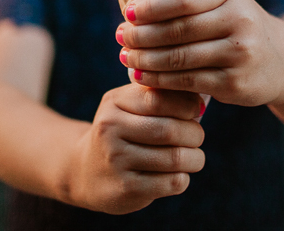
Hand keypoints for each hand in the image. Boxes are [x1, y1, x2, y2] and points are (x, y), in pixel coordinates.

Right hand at [64, 83, 204, 214]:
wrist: (84, 171)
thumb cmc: (121, 132)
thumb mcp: (127, 105)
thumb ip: (157, 94)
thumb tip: (199, 94)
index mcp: (114, 103)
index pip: (158, 99)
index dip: (186, 104)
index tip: (197, 110)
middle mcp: (110, 129)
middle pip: (169, 130)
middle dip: (194, 134)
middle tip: (197, 137)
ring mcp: (116, 160)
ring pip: (175, 158)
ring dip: (194, 158)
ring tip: (194, 157)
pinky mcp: (125, 188)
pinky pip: (171, 183)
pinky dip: (183, 178)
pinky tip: (178, 175)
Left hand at [117, 0, 283, 107]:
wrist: (282, 60)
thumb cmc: (237, 25)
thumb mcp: (222, 3)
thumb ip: (188, 1)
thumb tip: (134, 7)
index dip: (152, 7)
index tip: (128, 12)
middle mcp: (239, 21)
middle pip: (178, 30)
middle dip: (142, 35)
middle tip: (121, 37)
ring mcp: (240, 55)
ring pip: (180, 58)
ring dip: (145, 59)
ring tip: (125, 57)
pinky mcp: (235, 84)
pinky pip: (187, 82)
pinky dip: (159, 80)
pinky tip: (141, 76)